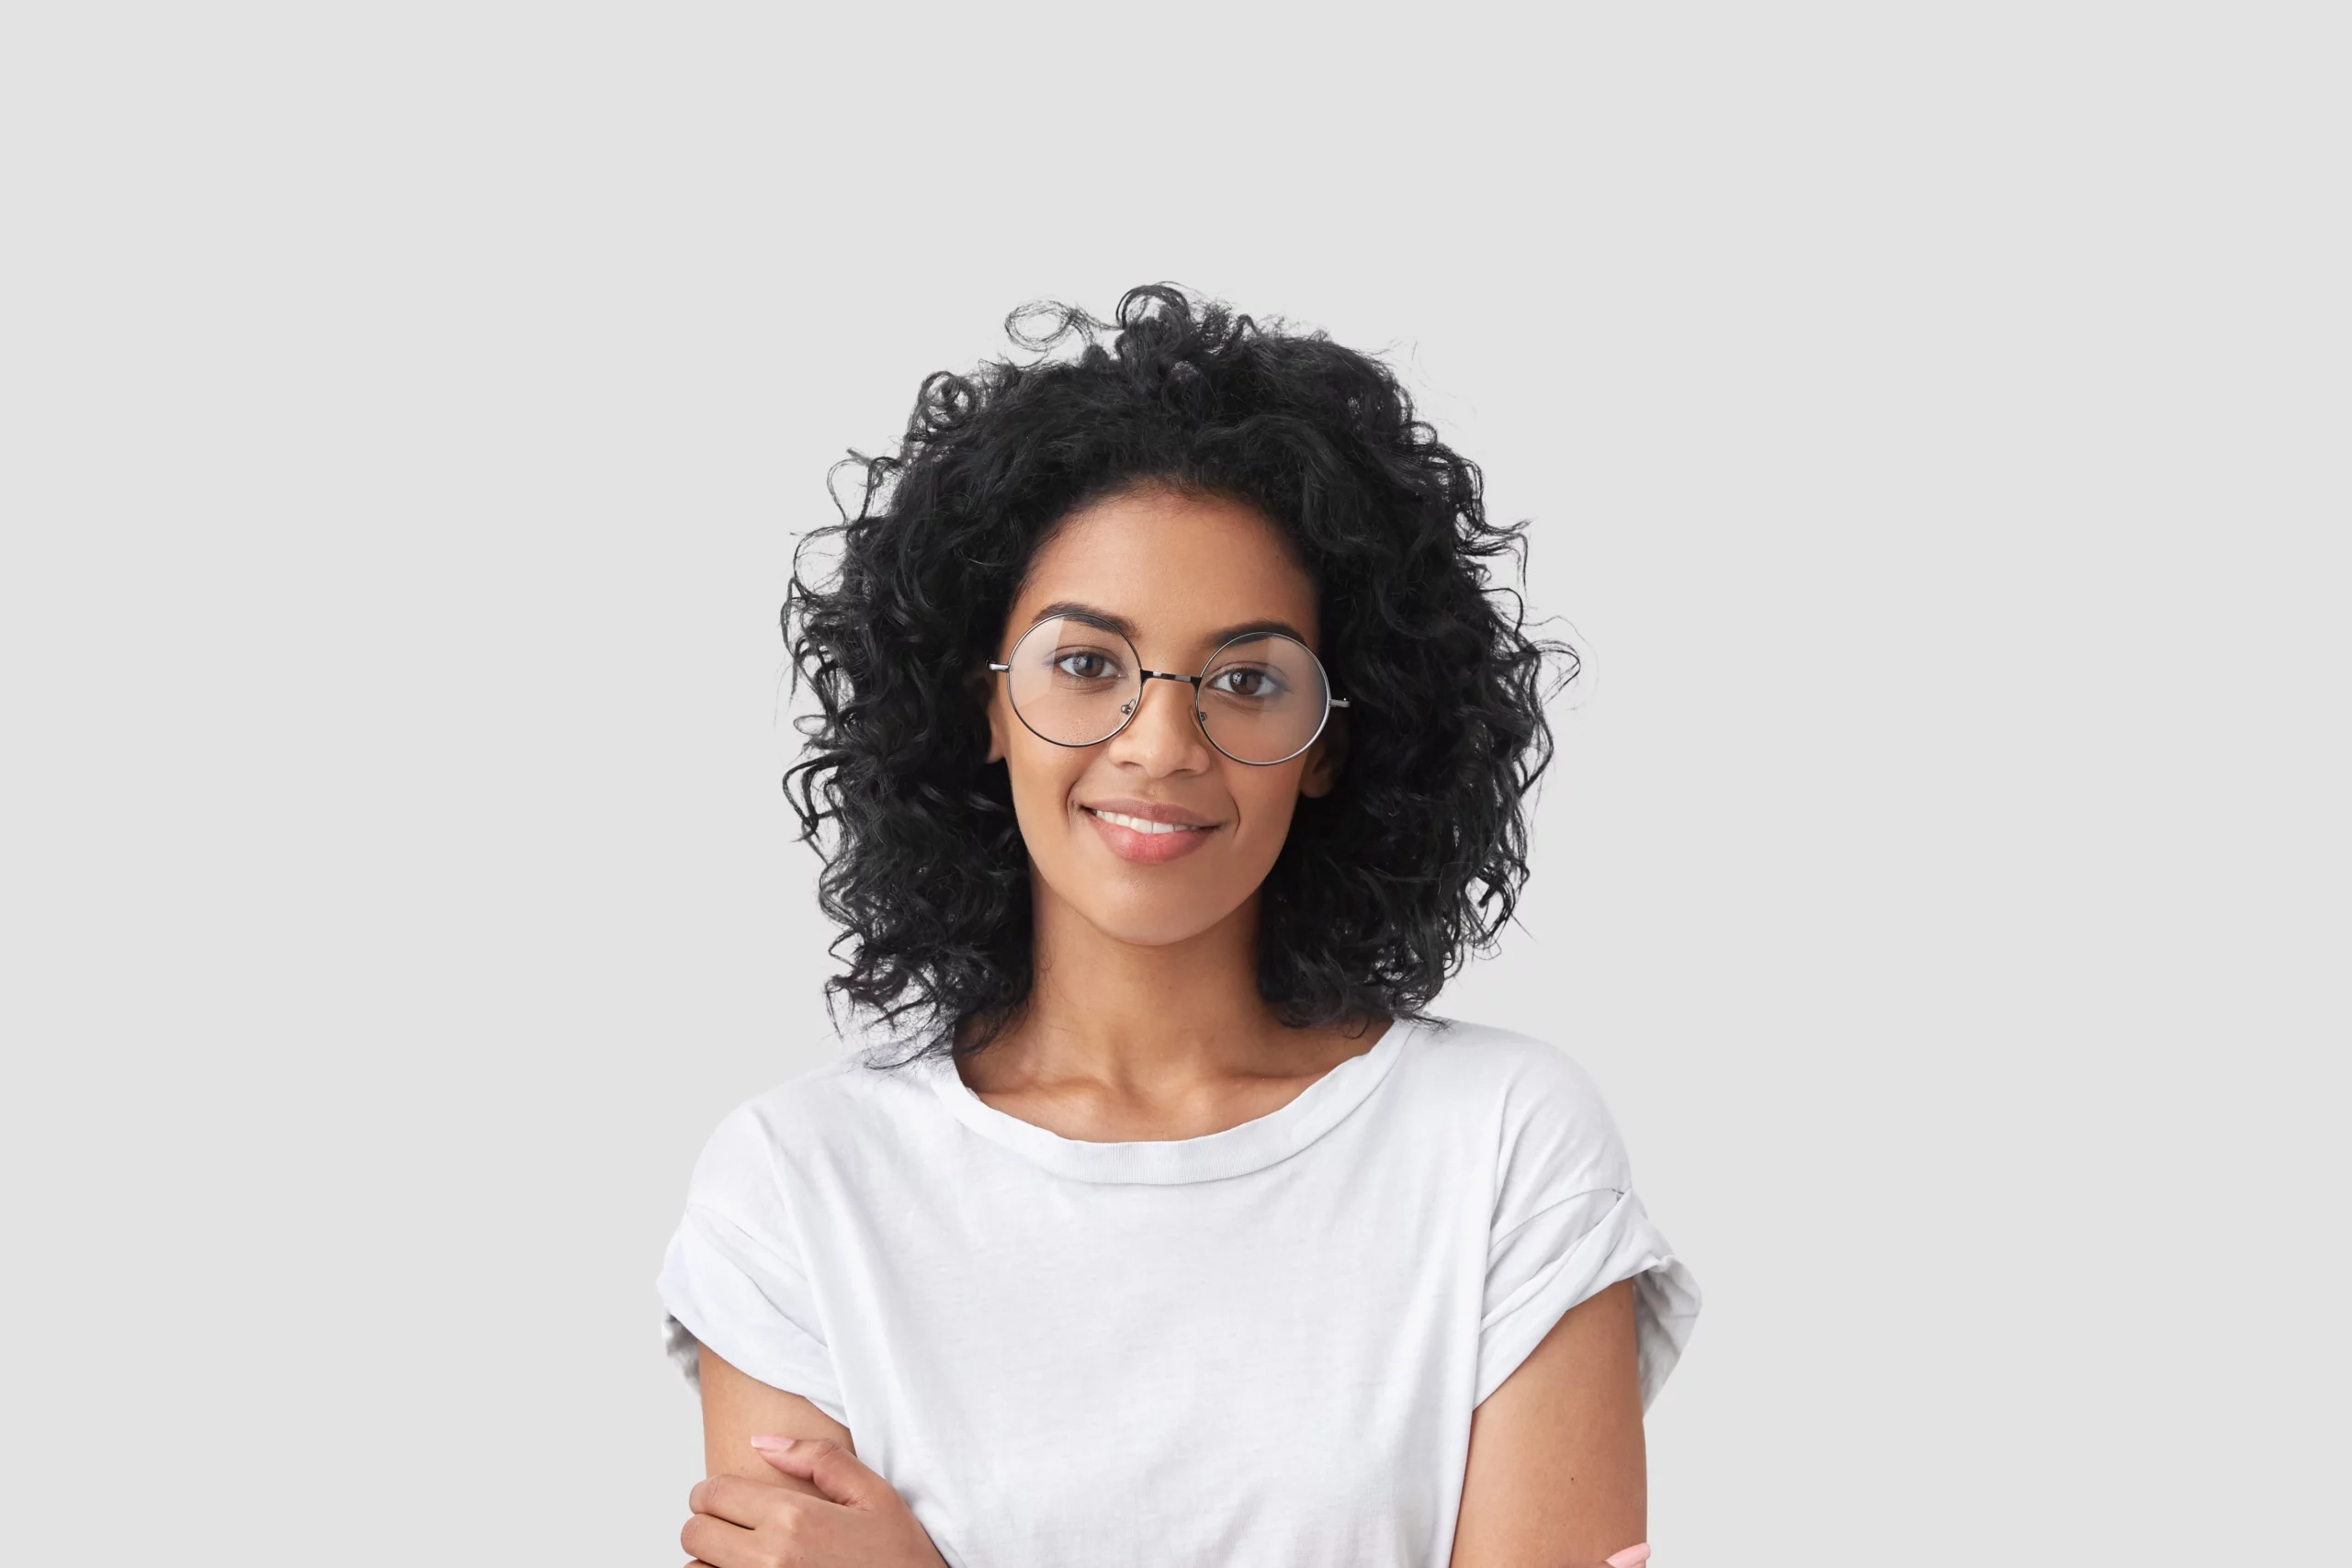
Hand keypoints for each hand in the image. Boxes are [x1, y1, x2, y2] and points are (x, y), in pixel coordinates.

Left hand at [681, 1435, 948, 1567]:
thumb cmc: (900, 1558)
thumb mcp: (873, 1495)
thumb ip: (817, 1459)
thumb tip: (762, 1442)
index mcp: (792, 1518)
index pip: (712, 1492)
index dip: (714, 1490)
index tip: (729, 1496)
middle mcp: (769, 1559)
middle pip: (694, 1531)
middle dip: (709, 1522)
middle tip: (735, 1524)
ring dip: (710, 1559)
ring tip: (740, 1555)